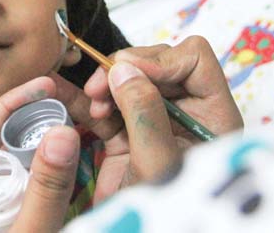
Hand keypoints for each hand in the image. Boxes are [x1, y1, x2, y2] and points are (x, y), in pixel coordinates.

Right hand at [83, 36, 242, 198]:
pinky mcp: (124, 135)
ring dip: (104, 84)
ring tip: (92, 101)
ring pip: (127, 80)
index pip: (195, 59)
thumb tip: (124, 69)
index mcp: (210, 114)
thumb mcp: (158, 163)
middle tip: (102, 86)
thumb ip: (144, 114)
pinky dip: (84, 99)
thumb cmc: (169, 214)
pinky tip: (63, 93)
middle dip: (126, 69)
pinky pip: (104, 105)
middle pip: (157, 63)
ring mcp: (152, 121)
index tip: (132, 75)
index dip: (163, 59)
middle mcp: (183, 112)